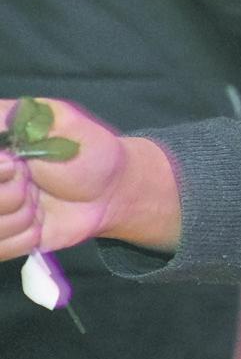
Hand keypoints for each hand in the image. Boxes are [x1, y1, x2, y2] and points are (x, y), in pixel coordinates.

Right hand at [0, 98, 131, 259]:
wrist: (112, 191)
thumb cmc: (88, 150)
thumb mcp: (59, 121)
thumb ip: (22, 119)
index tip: (15, 164)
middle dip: (8, 193)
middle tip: (31, 181)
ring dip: (20, 216)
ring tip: (38, 201)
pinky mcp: (1, 238)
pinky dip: (23, 238)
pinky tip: (38, 222)